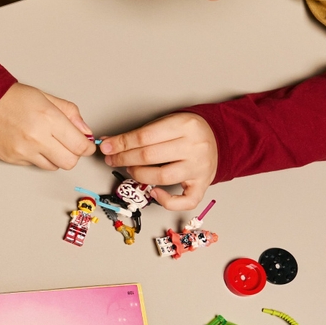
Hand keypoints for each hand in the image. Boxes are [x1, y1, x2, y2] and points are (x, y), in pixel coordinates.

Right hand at [0, 83, 96, 169]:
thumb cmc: (9, 97)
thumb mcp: (45, 97)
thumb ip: (69, 113)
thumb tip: (85, 131)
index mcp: (48, 119)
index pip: (80, 145)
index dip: (87, 147)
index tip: (86, 145)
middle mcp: (37, 138)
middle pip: (70, 162)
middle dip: (74, 155)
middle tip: (70, 146)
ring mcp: (23, 151)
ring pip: (53, 167)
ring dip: (56, 157)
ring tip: (47, 143)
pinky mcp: (12, 159)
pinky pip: (34, 165)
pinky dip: (38, 157)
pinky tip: (30, 143)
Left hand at [100, 113, 217, 209]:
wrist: (219, 138)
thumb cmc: (187, 132)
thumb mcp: (166, 123)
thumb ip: (139, 134)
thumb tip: (109, 143)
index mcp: (185, 125)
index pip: (144, 137)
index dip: (121, 144)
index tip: (107, 147)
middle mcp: (195, 146)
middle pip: (149, 156)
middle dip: (124, 159)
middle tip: (112, 160)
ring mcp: (200, 167)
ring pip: (162, 177)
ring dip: (138, 175)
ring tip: (130, 170)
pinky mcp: (203, 184)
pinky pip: (185, 201)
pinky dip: (166, 201)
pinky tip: (154, 193)